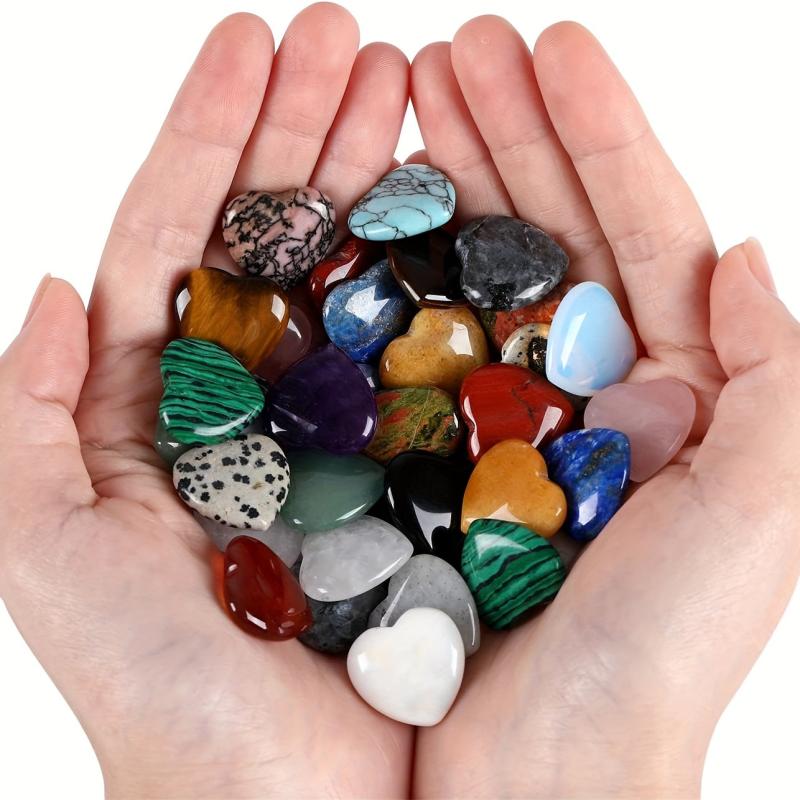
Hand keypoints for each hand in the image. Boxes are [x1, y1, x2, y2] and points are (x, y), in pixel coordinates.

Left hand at [0, 7, 412, 797]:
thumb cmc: (159, 694)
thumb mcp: (42, 550)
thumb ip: (20, 421)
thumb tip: (47, 285)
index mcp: (158, 400)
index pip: (180, 235)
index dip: (215, 135)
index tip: (260, 43)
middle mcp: (249, 399)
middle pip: (275, 237)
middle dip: (308, 130)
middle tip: (361, 40)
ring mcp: (336, 427)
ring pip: (356, 281)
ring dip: (376, 179)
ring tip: (415, 90)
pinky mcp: (405, 468)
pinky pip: (421, 358)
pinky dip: (436, 281)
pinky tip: (464, 211)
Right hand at [410, 18, 799, 797]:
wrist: (541, 781)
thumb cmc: (652, 663)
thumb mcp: (767, 513)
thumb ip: (784, 377)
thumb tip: (748, 249)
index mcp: (670, 391)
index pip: (640, 229)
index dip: (595, 133)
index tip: (547, 46)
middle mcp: (581, 394)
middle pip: (547, 233)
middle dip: (506, 134)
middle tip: (452, 51)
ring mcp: (495, 421)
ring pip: (471, 279)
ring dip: (446, 184)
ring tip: (404, 100)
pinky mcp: (424, 461)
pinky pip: (411, 350)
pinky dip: (392, 279)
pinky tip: (363, 216)